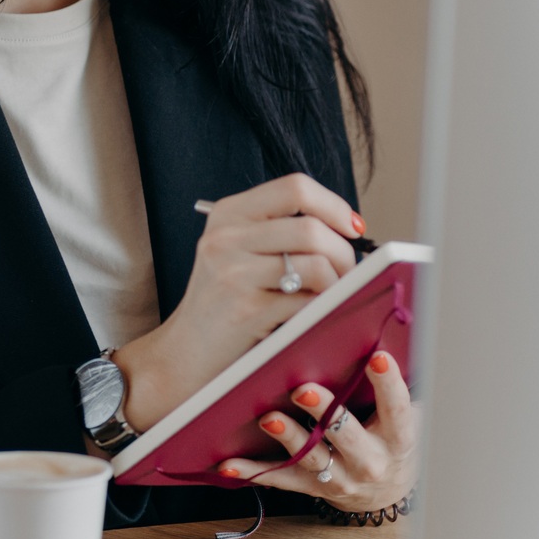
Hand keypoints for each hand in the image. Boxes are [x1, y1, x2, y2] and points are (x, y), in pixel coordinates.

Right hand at [111, 173, 362, 431]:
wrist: (185, 351)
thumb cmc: (223, 301)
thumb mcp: (237, 250)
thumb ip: (279, 230)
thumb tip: (347, 228)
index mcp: (228, 213)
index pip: (295, 188)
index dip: (334, 205)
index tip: (353, 227)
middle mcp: (226, 237)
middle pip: (311, 228)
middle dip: (344, 253)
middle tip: (348, 273)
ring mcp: (233, 273)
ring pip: (316, 264)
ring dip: (339, 284)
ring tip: (333, 296)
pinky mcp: (246, 311)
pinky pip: (308, 302)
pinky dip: (323, 309)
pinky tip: (315, 315)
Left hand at [216, 351, 417, 511]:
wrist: (385, 491)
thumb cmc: (389, 438)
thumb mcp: (401, 417)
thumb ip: (389, 388)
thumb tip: (375, 336)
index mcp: (397, 439)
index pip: (396, 409)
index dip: (388, 384)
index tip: (378, 357)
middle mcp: (370, 462)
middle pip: (346, 436)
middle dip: (324, 413)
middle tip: (303, 390)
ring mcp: (340, 478)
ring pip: (312, 457)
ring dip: (288, 437)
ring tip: (269, 419)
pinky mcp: (312, 487)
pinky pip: (280, 479)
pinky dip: (253, 471)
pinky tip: (228, 464)